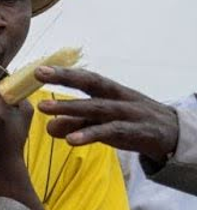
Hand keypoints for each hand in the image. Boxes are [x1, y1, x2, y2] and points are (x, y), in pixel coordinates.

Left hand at [36, 67, 181, 159]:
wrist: (170, 135)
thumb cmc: (130, 123)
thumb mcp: (102, 123)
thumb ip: (76, 124)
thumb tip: (48, 127)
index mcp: (111, 92)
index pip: (87, 79)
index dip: (65, 73)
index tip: (39, 69)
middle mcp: (119, 98)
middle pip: (92, 84)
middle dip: (65, 78)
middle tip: (38, 74)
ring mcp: (128, 113)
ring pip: (98, 107)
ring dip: (70, 107)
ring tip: (44, 107)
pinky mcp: (134, 132)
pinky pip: (110, 132)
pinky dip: (90, 134)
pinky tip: (70, 139)